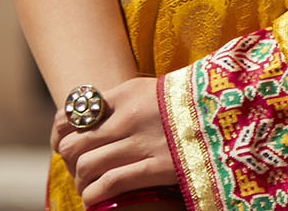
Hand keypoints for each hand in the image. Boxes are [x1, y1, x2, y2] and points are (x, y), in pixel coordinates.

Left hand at [51, 76, 177, 207]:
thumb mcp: (149, 88)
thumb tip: (88, 117)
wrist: (226, 108)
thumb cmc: (186, 100)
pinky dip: (95, 195)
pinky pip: (109, 184)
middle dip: (70, 160)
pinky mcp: (156, 167)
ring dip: (82, 181)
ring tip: (88, 186)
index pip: (75, 113)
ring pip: (87, 166)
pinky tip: (96, 198)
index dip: (61, 133)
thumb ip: (120, 101)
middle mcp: (129, 116)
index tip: (64, 143)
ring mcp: (142, 142)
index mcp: (126, 93)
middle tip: (78, 167)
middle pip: (76, 143)